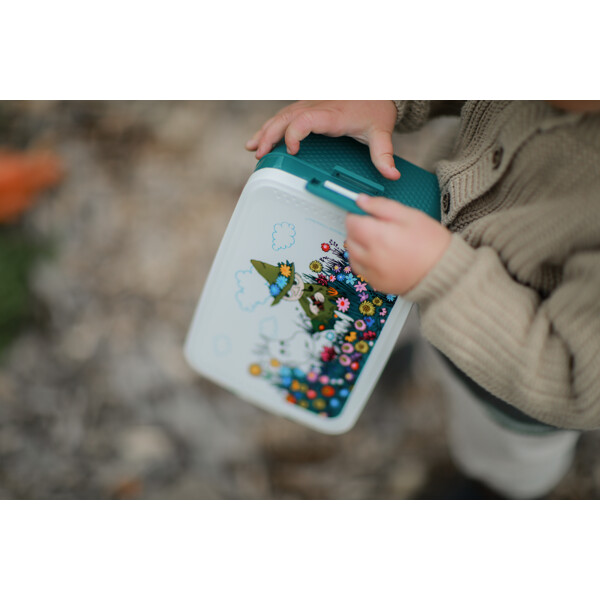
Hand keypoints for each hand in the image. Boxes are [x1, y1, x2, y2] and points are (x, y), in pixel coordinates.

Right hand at [245, 100, 400, 179]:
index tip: (292, 150)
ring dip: (265, 131)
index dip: (294, 133)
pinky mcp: (307, 106)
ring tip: (252, 148)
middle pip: (287, 118)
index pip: (306, 120)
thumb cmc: (376, 109)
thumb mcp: (382, 131)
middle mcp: (317, 106)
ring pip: (282, 115)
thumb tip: (391, 175)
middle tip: (260, 153)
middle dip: (270, 135)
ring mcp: (310, 104)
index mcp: (333, 114)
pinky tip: (259, 138)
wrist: (376, 88)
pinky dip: (270, 127)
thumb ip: (383, 154)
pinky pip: (284, 115)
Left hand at [345, 194, 451, 294]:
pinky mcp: (376, 283)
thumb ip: (381, 206)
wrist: (445, 272)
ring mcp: (372, 272)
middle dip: (358, 229)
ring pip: (352, 254)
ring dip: (358, 245)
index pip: (351, 221)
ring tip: (378, 242)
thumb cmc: (431, 242)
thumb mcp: (410, 215)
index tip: (366, 214)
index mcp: (378, 236)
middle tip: (375, 227)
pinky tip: (378, 256)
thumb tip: (361, 200)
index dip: (357, 214)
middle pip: (350, 237)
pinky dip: (363, 261)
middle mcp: (371, 256)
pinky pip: (360, 269)